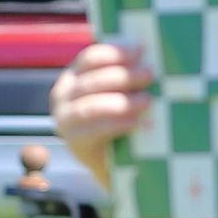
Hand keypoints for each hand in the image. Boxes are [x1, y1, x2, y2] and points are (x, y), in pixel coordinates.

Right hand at [49, 41, 151, 181]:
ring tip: (146, 101)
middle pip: (93, 80)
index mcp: (76, 76)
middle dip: (122, 76)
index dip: (115, 53)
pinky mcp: (75, 143)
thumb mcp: (125, 95)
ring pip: (91, 105)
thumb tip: (153, 56)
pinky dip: (116, 124)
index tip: (140, 50)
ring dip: (121, 101)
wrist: (120, 166)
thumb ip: (130, 78)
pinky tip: (135, 123)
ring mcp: (65, 119)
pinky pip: (94, 130)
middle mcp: (64, 95)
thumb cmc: (127, 123)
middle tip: (149, 75)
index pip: (92, 58)